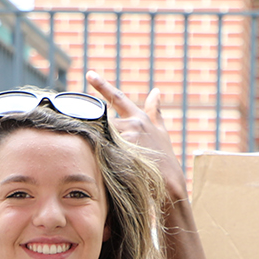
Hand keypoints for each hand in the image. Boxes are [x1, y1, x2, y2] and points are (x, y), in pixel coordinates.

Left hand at [84, 71, 186, 201]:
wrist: (169, 184)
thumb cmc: (164, 159)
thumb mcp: (161, 132)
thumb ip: (156, 112)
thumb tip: (156, 91)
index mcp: (139, 118)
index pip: (118, 97)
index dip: (102, 85)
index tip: (89, 74)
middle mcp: (133, 124)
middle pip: (103, 121)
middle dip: (95, 130)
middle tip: (90, 137)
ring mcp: (128, 138)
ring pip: (102, 136)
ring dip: (97, 144)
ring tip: (105, 156)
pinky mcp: (122, 152)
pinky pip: (102, 150)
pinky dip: (98, 154)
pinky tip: (97, 161)